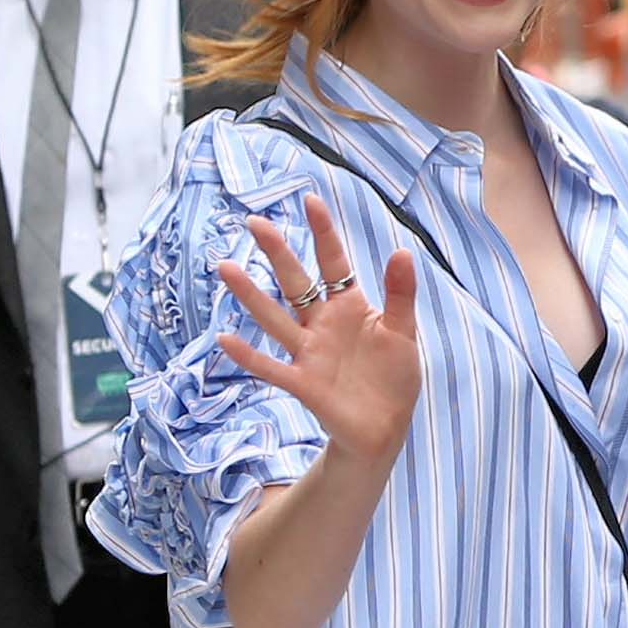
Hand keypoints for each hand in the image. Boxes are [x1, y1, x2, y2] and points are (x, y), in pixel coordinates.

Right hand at [215, 197, 421, 467]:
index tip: (310, 200)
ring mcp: (309, 353)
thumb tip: (402, 252)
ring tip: (225, 267)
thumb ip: (400, 295)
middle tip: (255, 222)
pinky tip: (225, 339)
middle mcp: (322, 324)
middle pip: (295, 282)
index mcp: (349, 307)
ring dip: (250, 295)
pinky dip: (248, 355)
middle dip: (277, 252)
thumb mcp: (403, 332)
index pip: (333, 262)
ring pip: (275, 318)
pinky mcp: (303, 383)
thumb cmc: (393, 377)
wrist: (385, 428)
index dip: (322, 232)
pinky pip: (271, 367)